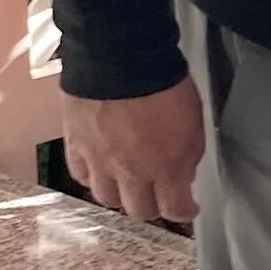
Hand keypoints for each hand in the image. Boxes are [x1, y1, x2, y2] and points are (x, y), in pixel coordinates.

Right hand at [62, 77, 205, 226]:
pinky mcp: (76, 145)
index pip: (175, 209)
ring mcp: (99, 161)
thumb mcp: (194, 122)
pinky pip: (80, 174)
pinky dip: (91, 176)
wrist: (121, 58)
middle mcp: (131, 171)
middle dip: (152, 206)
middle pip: (139, 210)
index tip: (187, 208)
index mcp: (166, 166)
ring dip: (119, 194)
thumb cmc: (162, 82)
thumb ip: (187, 156)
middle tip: (157, 195)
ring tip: (127, 183)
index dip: (184, 211)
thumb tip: (182, 175)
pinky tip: (99, 169)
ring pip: (106, 198)